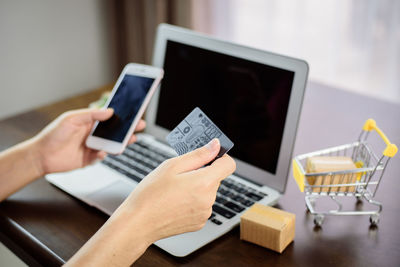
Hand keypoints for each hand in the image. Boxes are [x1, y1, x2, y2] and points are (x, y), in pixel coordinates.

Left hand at [32, 108, 145, 174]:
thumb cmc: (53, 134)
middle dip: (128, 128)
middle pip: (115, 131)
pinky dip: (105, 155)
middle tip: (140, 125)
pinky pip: (103, 157)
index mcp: (90, 122)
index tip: (134, 112)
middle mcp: (93, 134)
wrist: (41, 156)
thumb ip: (91, 115)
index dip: (123, 115)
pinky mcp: (90, 159)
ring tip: (130, 140)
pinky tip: (101, 153)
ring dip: (122, 142)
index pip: (110, 117)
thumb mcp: (71, 119)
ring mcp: (93, 147)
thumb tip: (110, 111)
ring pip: (112, 144)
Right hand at [118, 138, 235, 243]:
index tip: (209, 155)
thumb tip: (215, 145)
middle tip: (180, 174)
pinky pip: (201, 205)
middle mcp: (209, 200)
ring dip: (196, 187)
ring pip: (207, 191)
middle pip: (215, 178)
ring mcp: (205, 213)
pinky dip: (192, 201)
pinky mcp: (199, 223)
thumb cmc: (151, 194)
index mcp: (204, 183)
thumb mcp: (172, 166)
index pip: (229, 165)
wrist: (138, 223)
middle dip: (201, 172)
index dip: (220, 157)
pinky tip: (175, 202)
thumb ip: (198, 154)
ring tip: (174, 190)